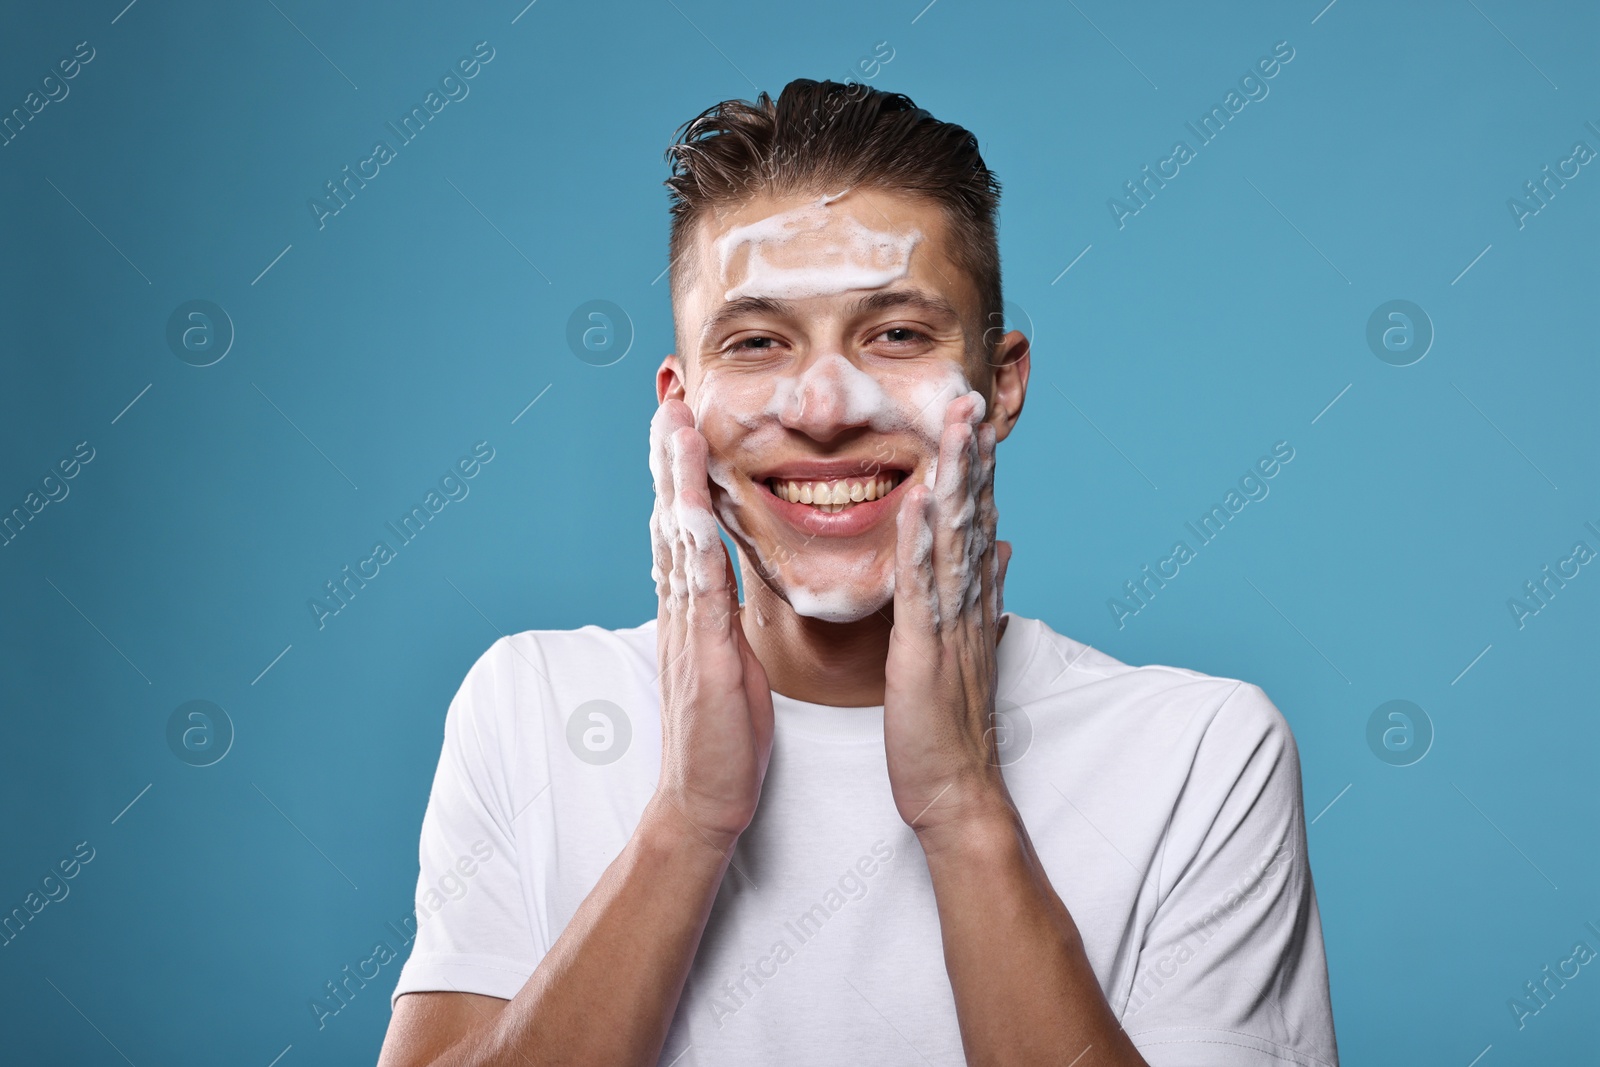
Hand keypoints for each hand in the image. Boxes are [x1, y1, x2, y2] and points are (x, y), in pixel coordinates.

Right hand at [648, 399, 774, 852]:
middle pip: (668, 517)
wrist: (703, 802)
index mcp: (693, 611)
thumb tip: (726, 587)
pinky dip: (690, 539)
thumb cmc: (726, 739)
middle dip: (667, 456)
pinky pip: (697, 586)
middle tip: (667, 398)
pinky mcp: (702, 653)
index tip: (683, 424)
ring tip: (671, 424)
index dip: (682, 474)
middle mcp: (682, 611)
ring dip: (672, 478)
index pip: (685, 528)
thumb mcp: (730, 663)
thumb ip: (723, 620)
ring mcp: (686, 629)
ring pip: (675, 538)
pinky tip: (687, 504)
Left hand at [882, 393, 1014, 842]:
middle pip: (973, 517)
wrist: (957, 790)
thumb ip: (987, 592)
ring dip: (954, 480)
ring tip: (957, 426)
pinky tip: (916, 499)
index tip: (973, 416)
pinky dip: (919, 541)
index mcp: (973, 600)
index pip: (978, 520)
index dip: (976, 467)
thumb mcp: (970, 648)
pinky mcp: (925, 651)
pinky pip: (922, 588)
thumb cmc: (950, 724)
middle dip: (972, 455)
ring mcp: (950, 625)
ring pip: (954, 539)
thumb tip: (1003, 546)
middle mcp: (968, 604)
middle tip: (971, 396)